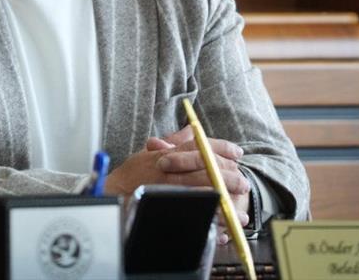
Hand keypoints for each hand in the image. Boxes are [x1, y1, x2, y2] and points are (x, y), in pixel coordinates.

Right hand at [103, 126, 250, 241]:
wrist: (113, 193)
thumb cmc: (133, 173)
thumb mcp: (151, 151)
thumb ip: (174, 142)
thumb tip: (192, 130)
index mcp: (169, 154)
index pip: (201, 146)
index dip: (222, 148)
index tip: (238, 152)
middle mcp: (171, 170)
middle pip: (208, 170)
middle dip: (230, 176)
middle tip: (244, 183)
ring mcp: (170, 190)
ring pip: (205, 194)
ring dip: (226, 204)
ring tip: (241, 213)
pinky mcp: (169, 206)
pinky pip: (195, 214)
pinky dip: (212, 222)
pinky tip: (225, 228)